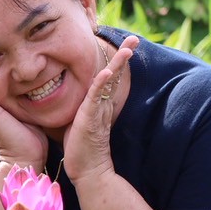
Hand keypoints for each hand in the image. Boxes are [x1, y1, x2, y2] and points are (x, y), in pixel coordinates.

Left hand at [63, 35, 137, 183]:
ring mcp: (98, 111)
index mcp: (100, 103)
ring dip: (118, 64)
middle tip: (136, 38)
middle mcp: (102, 104)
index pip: (110, 77)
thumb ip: (81, 108)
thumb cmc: (81, 148)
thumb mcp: (79, 121)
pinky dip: (101, 84)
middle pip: (116, 75)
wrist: (87, 171)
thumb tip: (74, 97)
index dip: (117, 60)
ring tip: (128, 48)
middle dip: (125, 55)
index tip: (125, 45)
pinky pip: (96, 98)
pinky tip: (107, 72)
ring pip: (109, 82)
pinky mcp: (90, 118)